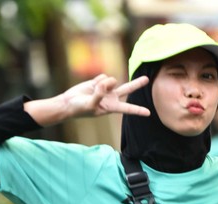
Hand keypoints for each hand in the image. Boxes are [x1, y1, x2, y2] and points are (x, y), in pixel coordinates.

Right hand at [25, 74, 149, 126]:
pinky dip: (97, 80)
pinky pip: (103, 76)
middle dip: (136, 84)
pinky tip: (91, 86)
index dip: (138, 110)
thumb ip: (99, 94)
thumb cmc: (79, 108)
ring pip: (111, 80)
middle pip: (127, 89)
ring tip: (94, 90)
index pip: (128, 109)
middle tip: (147, 79)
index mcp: (111, 107)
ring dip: (103, 83)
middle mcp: (111, 98)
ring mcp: (106, 89)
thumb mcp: (90, 105)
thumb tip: (107, 83)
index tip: (148, 113)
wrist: (69, 103)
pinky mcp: (99, 82)